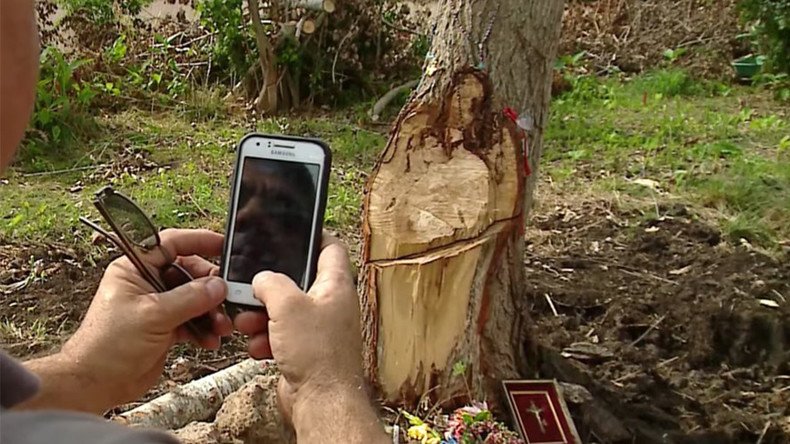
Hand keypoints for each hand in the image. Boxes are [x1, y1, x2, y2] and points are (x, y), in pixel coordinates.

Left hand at [57, 229, 232, 411]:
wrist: (96, 383)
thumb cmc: (108, 345)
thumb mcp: (154, 315)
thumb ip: (190, 298)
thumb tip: (218, 286)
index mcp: (136, 268)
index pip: (172, 244)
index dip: (199, 241)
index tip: (224, 245)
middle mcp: (147, 283)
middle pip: (189, 273)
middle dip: (210, 288)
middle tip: (226, 298)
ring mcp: (157, 306)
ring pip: (195, 299)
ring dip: (211, 312)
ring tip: (221, 327)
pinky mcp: (165, 327)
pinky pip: (193, 321)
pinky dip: (204, 329)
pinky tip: (210, 340)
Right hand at [234, 234, 363, 416]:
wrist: (321, 401)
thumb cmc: (317, 352)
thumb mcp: (287, 305)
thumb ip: (271, 283)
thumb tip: (261, 279)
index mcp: (336, 285)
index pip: (330, 248)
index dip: (313, 237)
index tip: (292, 233)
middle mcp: (331, 304)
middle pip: (297, 282)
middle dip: (270, 289)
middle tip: (253, 292)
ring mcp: (319, 328)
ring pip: (285, 311)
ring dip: (262, 317)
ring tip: (248, 323)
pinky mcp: (306, 350)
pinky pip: (281, 336)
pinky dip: (266, 339)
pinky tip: (258, 347)